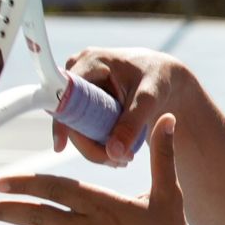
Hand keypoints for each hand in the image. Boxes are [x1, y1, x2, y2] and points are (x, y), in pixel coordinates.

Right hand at [56, 47, 200, 166]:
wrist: (164, 75)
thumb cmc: (158, 79)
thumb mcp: (149, 99)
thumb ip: (132, 124)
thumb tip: (112, 153)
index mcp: (90, 61)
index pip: (65, 94)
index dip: (61, 120)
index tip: (60, 147)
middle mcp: (78, 69)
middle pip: (69, 114)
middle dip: (88, 142)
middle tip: (117, 163)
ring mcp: (78, 84)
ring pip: (74, 123)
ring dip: (94, 146)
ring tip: (123, 160)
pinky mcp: (83, 98)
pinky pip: (82, 124)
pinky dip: (97, 141)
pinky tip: (117, 152)